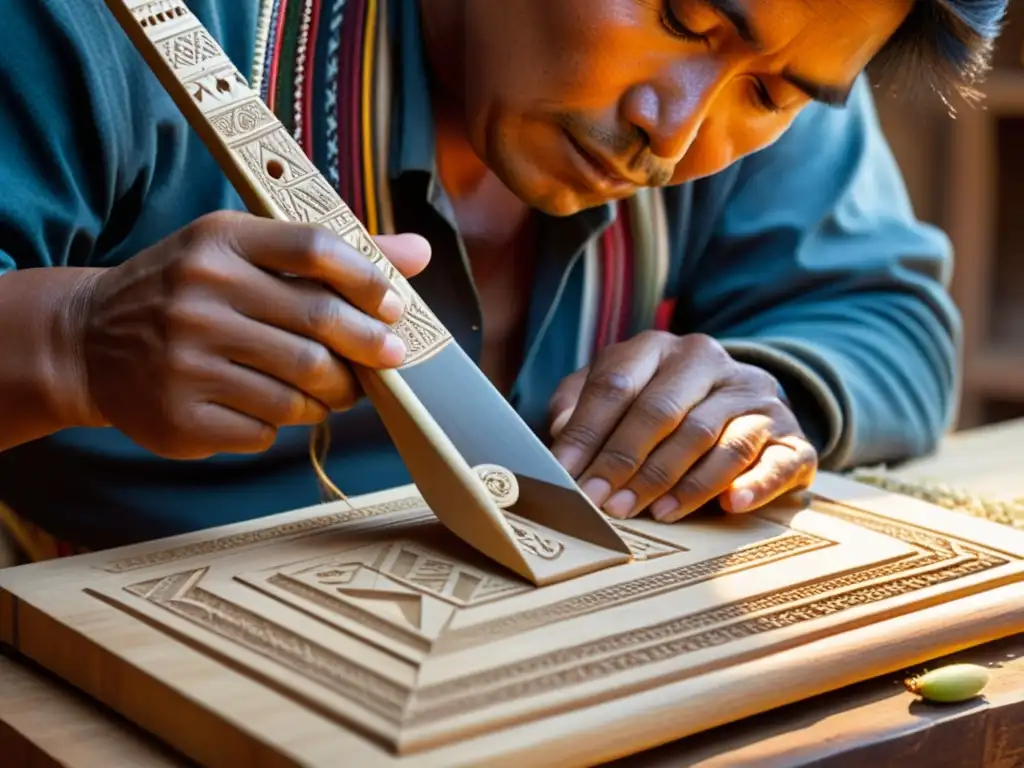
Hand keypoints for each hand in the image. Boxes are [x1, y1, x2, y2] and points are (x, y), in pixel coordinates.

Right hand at [73, 211, 429, 458]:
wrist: (87, 342)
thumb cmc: (187, 293)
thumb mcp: (240, 253)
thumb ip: (329, 256)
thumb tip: (418, 253)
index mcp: (219, 242)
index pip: (314, 248)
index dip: (369, 280)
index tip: (394, 306)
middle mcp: (198, 296)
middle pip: (318, 327)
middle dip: (368, 348)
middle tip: (388, 358)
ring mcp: (184, 360)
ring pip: (300, 389)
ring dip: (332, 394)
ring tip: (333, 388)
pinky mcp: (180, 417)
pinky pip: (266, 429)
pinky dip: (285, 423)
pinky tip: (276, 407)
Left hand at [548, 332, 816, 521]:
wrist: (743, 402)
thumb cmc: (661, 407)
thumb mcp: (617, 395)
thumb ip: (581, 407)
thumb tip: (558, 434)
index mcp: (658, 348)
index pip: (616, 385)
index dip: (586, 433)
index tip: (565, 475)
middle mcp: (708, 361)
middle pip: (662, 410)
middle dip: (627, 461)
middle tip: (603, 504)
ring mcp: (753, 395)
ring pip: (714, 436)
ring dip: (680, 481)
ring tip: (652, 514)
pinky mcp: (792, 434)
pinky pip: (775, 459)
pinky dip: (754, 484)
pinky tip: (730, 505)